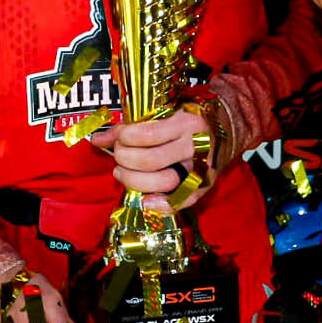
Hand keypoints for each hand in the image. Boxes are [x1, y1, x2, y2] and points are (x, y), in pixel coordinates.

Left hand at [94, 105, 215, 211]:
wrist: (224, 133)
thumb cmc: (185, 124)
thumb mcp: (162, 117)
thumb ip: (130, 127)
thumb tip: (97, 140)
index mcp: (186, 123)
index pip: (146, 134)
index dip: (123, 138)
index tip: (119, 138)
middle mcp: (196, 146)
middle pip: (151, 160)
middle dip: (125, 160)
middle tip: (119, 157)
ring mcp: (201, 169)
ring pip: (164, 182)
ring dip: (135, 181)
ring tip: (122, 172)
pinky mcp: (204, 187)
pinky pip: (182, 202)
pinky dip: (161, 205)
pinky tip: (144, 200)